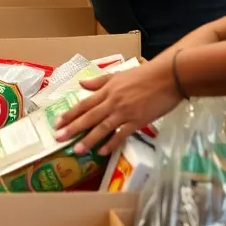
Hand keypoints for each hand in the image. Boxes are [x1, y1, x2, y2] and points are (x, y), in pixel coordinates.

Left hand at [54, 56, 182, 156]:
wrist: (168, 77)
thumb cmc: (145, 74)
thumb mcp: (119, 74)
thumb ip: (100, 81)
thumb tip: (81, 84)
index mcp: (107, 90)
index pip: (84, 104)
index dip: (70, 114)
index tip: (58, 123)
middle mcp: (112, 101)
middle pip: (89, 117)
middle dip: (73, 128)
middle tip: (59, 139)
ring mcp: (124, 112)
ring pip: (102, 127)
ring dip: (89, 139)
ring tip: (77, 149)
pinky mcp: (137, 121)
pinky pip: (121, 134)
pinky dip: (112, 143)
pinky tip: (103, 151)